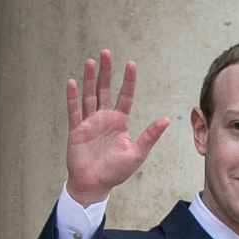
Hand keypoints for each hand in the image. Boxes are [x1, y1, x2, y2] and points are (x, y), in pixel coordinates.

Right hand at [65, 50, 169, 205]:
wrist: (95, 185)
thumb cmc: (117, 171)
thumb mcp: (137, 153)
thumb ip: (149, 135)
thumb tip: (166, 120)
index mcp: (120, 122)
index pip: (125, 96)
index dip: (127, 81)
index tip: (130, 64)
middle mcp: (104, 118)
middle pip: (104, 90)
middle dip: (105, 72)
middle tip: (106, 53)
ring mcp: (89, 122)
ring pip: (89, 96)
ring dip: (89, 79)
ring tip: (90, 61)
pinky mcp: (76, 130)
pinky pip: (74, 111)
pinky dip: (73, 97)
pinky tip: (73, 82)